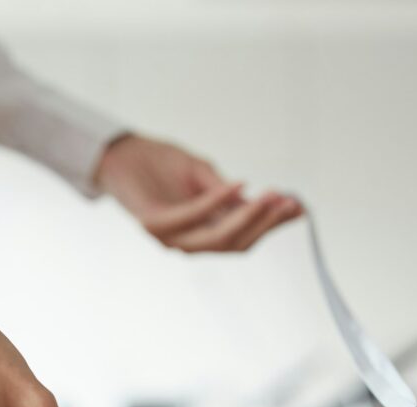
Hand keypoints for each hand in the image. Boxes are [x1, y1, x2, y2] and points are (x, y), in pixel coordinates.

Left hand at [95, 135, 302, 251]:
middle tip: (291, 202)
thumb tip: (272, 199)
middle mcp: (188, 242)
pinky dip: (218, 201)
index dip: (272, 225)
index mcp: (202, 233)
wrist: (117, 152)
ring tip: (272, 194)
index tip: (300, 208)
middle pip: (237, 244)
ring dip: (248, 216)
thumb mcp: (204, 175)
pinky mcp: (153, 225)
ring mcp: (170, 238)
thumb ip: (231, 194)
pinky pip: (193, 217)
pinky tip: (239, 183)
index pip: (244, 237)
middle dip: (267, 224)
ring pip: (219, 237)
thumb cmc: (159, 163)